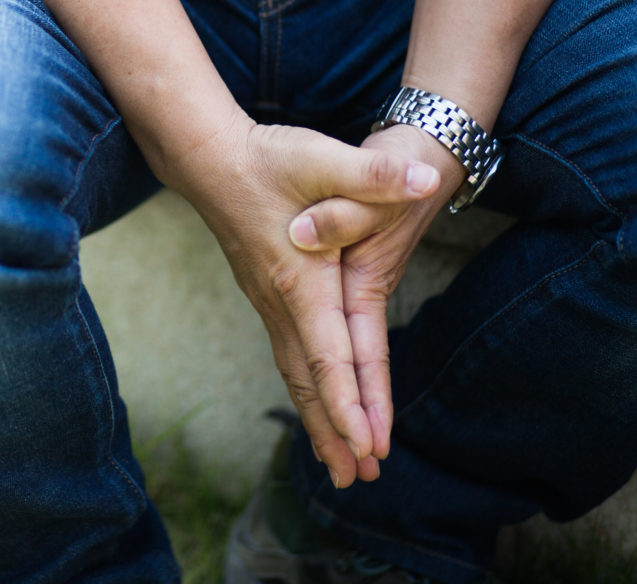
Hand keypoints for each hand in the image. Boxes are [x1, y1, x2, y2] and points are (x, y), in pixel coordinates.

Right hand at [286, 123, 467, 480]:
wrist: (208, 159)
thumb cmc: (267, 159)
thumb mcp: (324, 157)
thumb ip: (374, 173)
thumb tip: (428, 180)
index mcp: (298, 277)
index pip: (326, 352)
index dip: (347, 401)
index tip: (367, 445)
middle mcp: (279, 300)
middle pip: (307, 379)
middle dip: (333, 431)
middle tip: (357, 479)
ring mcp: (268, 301)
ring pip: (295, 372)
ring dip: (318, 419)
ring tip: (339, 464)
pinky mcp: (267, 295)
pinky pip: (289, 356)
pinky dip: (307, 390)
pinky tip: (315, 403)